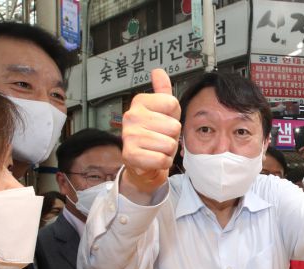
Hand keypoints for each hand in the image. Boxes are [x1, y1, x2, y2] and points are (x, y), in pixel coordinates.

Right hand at [121, 69, 181, 193]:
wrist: (143, 163)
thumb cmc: (155, 136)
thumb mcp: (163, 111)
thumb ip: (163, 91)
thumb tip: (158, 71)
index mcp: (140, 102)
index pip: (173, 104)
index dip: (174, 117)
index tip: (163, 122)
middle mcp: (131, 116)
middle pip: (174, 126)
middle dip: (172, 137)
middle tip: (160, 139)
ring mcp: (129, 135)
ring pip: (169, 144)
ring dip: (167, 151)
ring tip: (156, 149)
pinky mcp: (130, 155)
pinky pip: (162, 159)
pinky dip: (162, 163)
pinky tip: (153, 159)